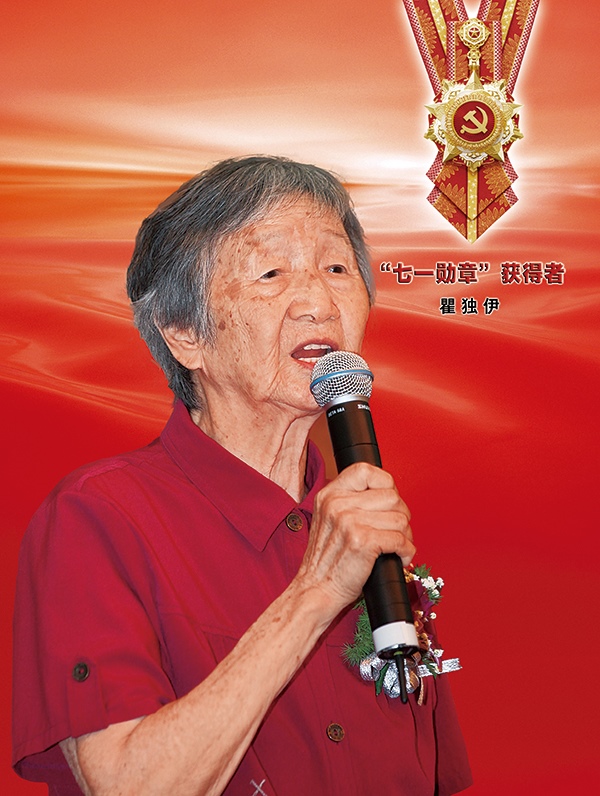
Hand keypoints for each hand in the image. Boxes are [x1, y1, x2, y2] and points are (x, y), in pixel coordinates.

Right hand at [295, 462, 414, 617]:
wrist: (315, 590)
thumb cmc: (327, 560)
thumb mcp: (329, 520)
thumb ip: (350, 502)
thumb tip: (388, 495)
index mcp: (329, 495)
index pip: (366, 470)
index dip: (386, 483)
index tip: (389, 500)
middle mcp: (337, 504)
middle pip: (391, 496)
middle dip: (401, 516)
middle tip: (396, 531)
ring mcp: (349, 521)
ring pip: (400, 518)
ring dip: (405, 535)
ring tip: (395, 546)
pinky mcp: (362, 541)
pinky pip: (400, 539)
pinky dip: (406, 551)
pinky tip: (398, 556)